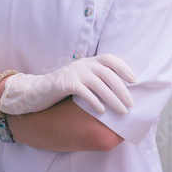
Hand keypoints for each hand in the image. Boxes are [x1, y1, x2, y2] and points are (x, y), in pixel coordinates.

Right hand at [0, 54, 137, 115]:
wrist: (36, 91)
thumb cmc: (62, 88)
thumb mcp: (80, 78)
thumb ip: (95, 79)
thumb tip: (120, 91)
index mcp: (87, 61)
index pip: (110, 59)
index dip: (124, 68)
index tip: (135, 81)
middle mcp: (82, 64)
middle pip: (109, 75)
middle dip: (123, 90)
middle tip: (131, 104)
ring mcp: (73, 73)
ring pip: (100, 85)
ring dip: (114, 99)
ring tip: (122, 111)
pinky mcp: (65, 84)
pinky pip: (85, 93)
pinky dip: (95, 102)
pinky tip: (102, 112)